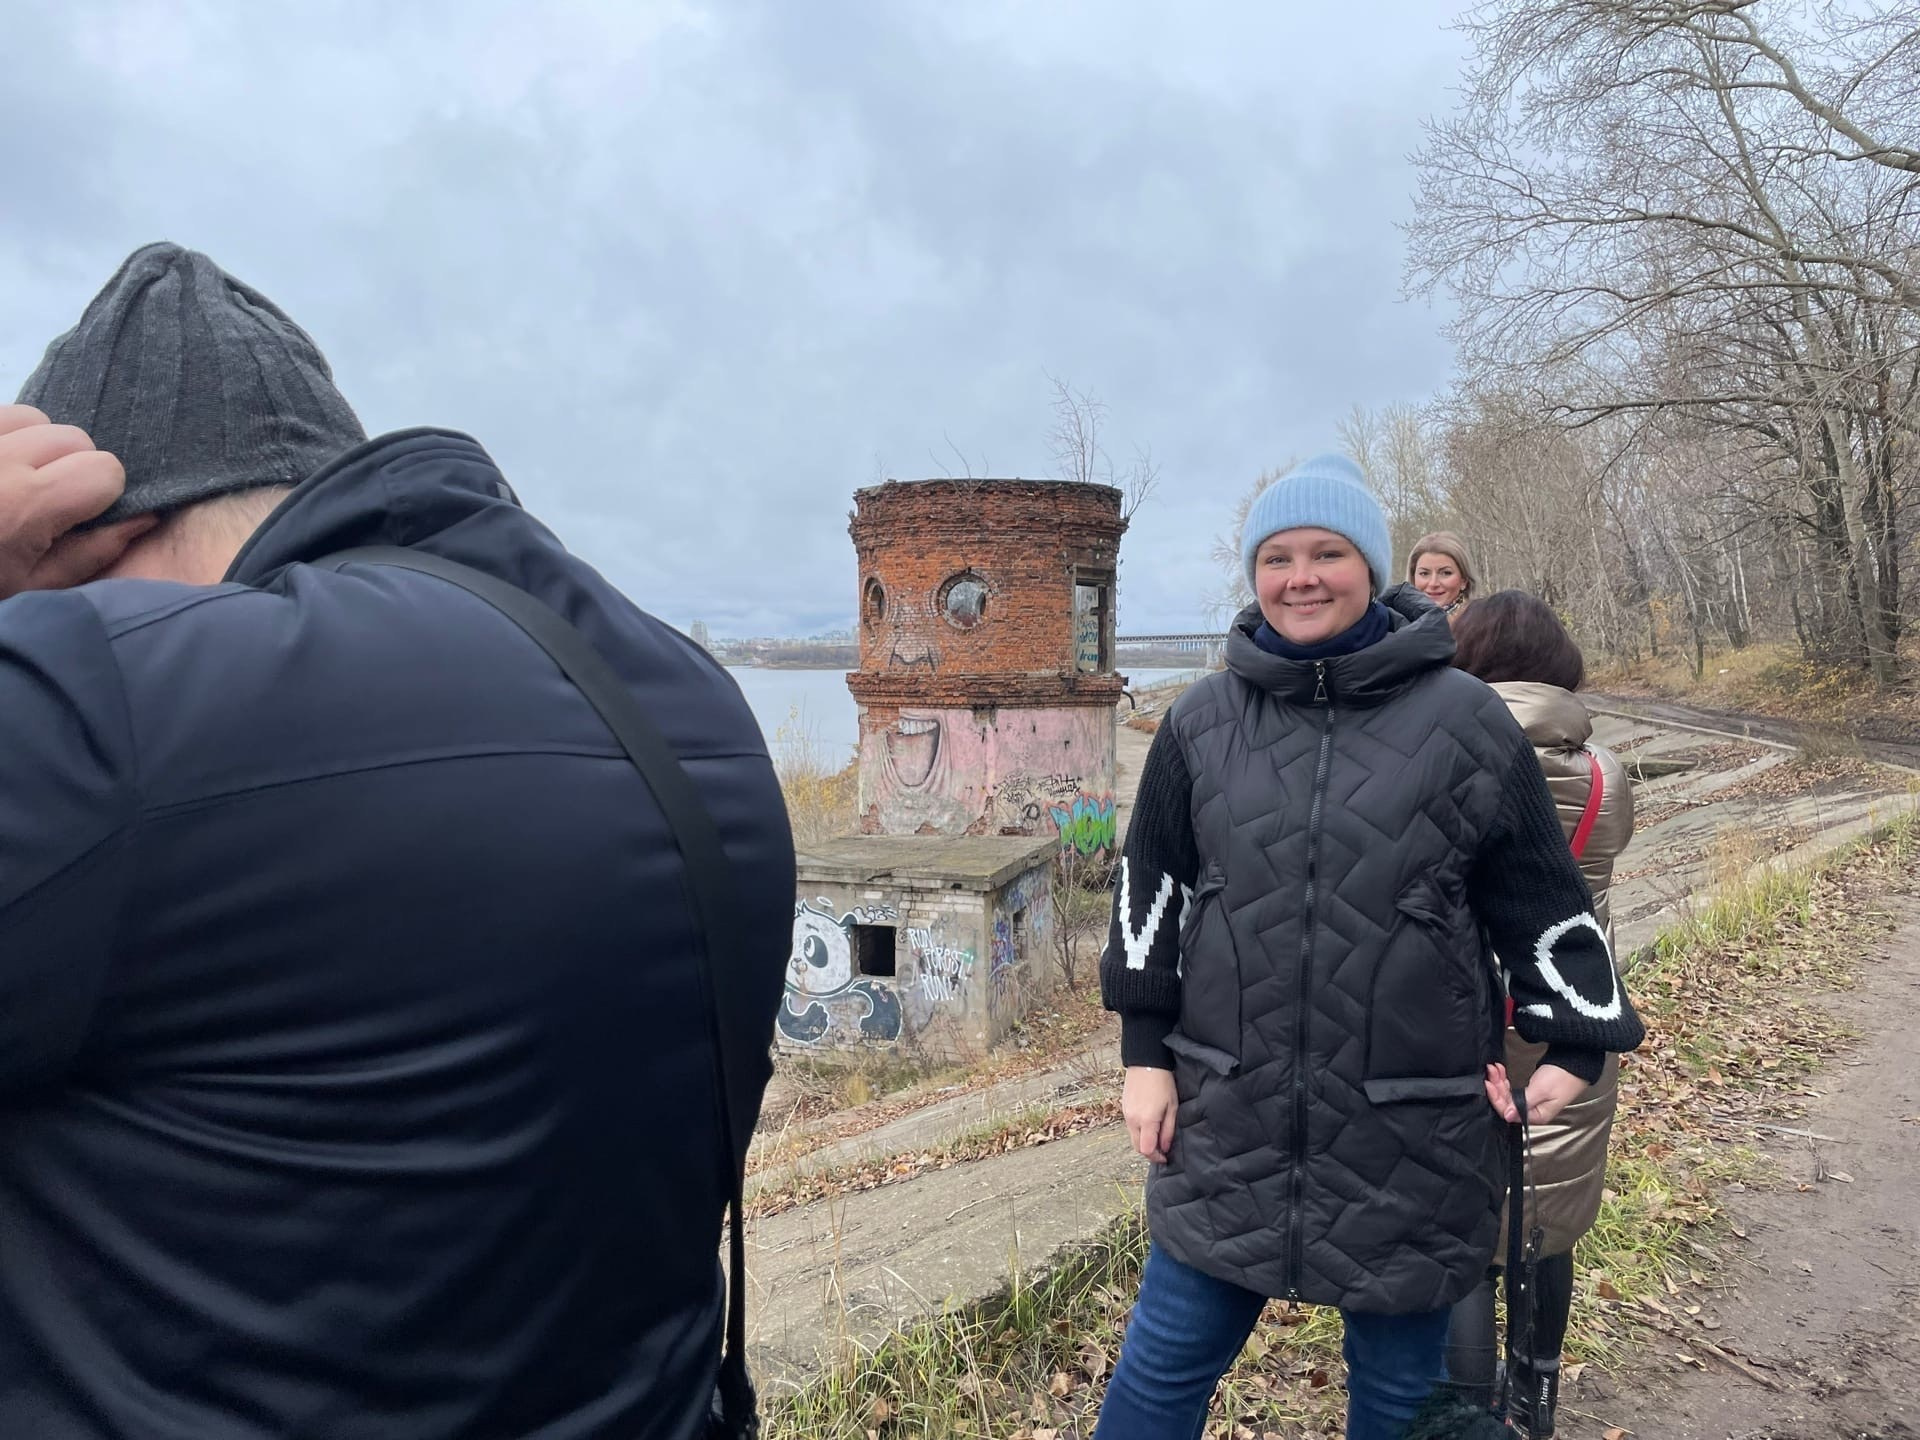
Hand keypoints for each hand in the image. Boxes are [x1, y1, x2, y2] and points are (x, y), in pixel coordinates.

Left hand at [0, 404, 153, 598]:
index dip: (101, 494)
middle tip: (42, 503)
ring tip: (11, 479)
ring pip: (34, 417)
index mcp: (25, 506)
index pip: (105, 469)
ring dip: (34, 445)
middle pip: (74, 437)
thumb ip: (93, 551)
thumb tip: (143, 516)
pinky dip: (4, 435)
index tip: (78, 517)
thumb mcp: (34, 587)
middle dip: (70, 467)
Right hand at [1122, 1065, 1177, 1162]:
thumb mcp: (1172, 1107)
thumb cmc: (1163, 1083)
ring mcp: (1126, 1114)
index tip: (1165, 1157)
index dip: (1156, 1157)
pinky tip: (1149, 1124)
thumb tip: (1164, 1147)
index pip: (1146, 1150)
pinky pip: (1130, 1127)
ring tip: (1157, 1135)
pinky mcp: (1124, 1108)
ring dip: (1144, 1141)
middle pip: (1137, 1147)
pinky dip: (1139, 1131)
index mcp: (1146, 1121)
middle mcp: (1133, 1120)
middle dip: (1149, 1152)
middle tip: (1162, 1150)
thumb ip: (1168, 1130)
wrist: (1146, 1062)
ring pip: (1133, 1137)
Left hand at [1484, 1061, 1588, 1125]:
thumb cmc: (1563, 1077)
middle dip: (1497, 1087)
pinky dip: (1506, 1080)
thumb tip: (1508, 1116)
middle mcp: (1533, 1111)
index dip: (1497, 1098)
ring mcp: (1532, 1101)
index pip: (1509, 1112)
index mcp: (1537, 1115)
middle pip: (1507, 1103)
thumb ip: (1523, 1103)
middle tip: (1492, 1071)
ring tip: (1495, 1068)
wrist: (1576, 1062)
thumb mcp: (1541, 1090)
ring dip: (1500, 1081)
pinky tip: (1502, 1072)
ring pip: (1509, 1095)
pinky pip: (1514, 1089)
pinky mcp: (1532, 1092)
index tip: (1489, 1084)